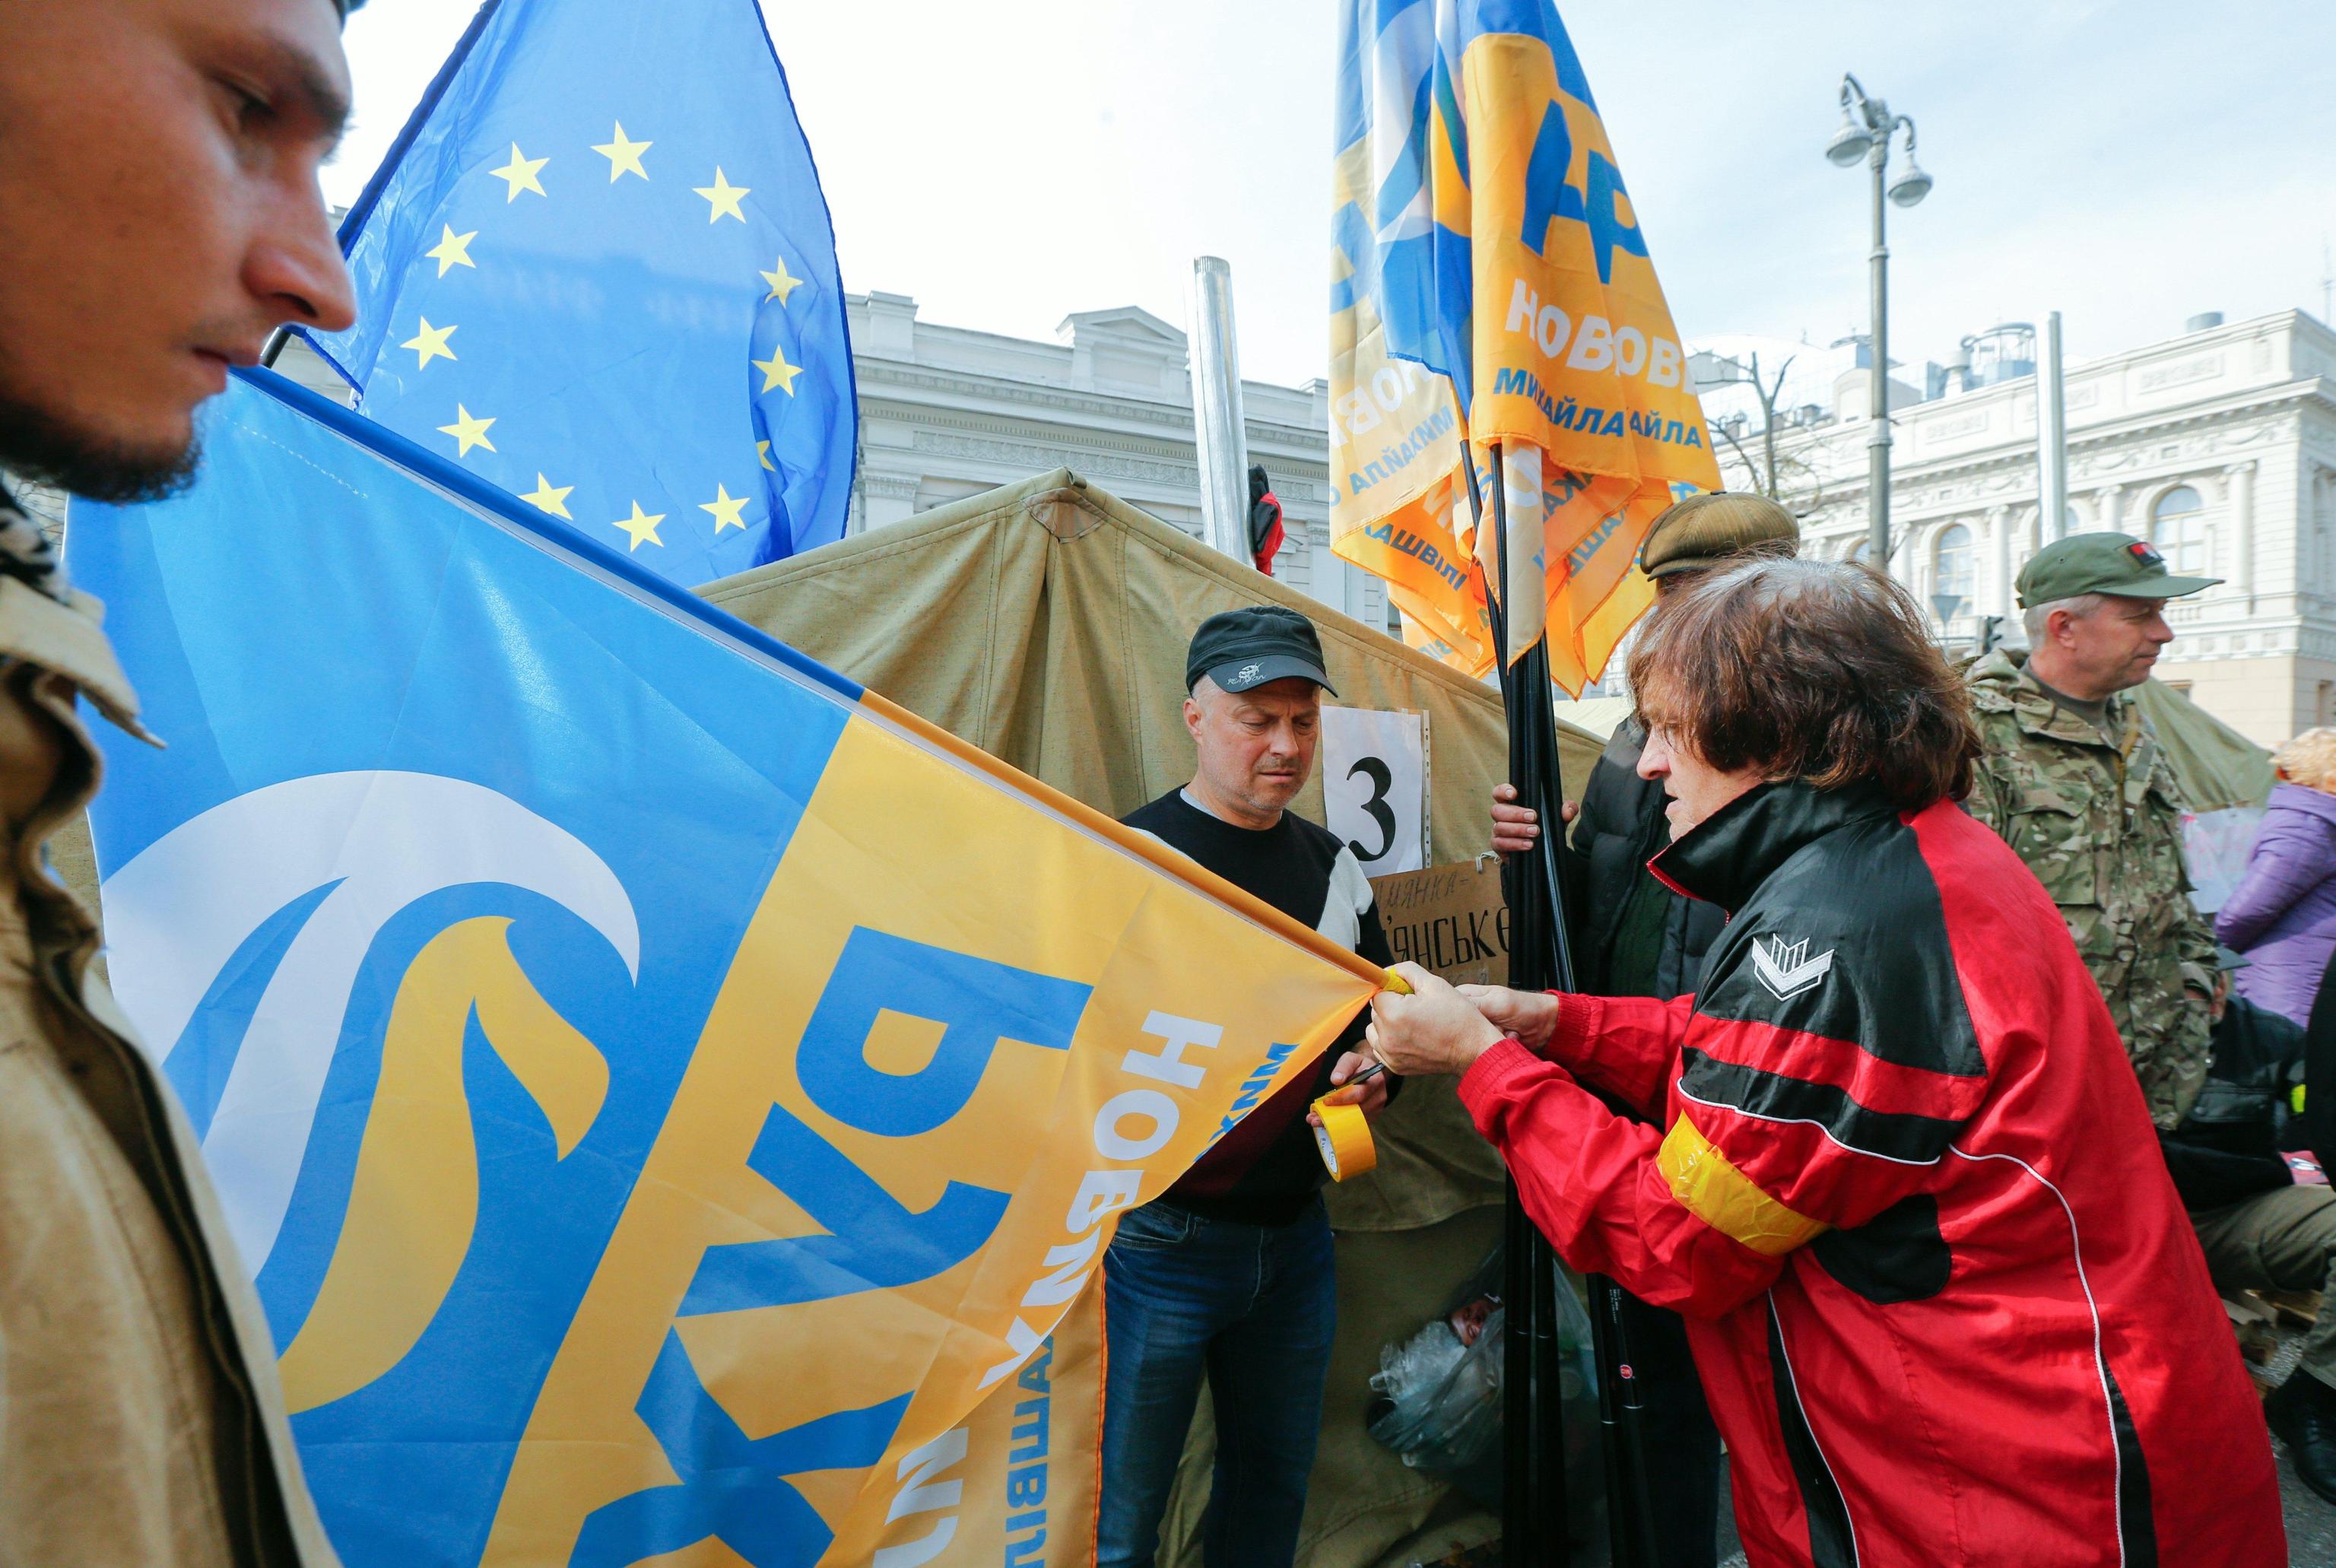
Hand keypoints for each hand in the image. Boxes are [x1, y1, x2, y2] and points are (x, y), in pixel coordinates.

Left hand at [1309, 1049, 1392, 1124]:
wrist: (1369, 1072)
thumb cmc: (1359, 1065)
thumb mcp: (1351, 1059)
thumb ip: (1344, 1067)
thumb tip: (1336, 1079)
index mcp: (1376, 1081)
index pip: (1358, 1094)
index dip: (1341, 1099)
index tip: (1326, 1100)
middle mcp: (1378, 1097)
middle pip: (1357, 1111)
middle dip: (1334, 1114)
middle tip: (1315, 1117)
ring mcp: (1376, 1109)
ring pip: (1354, 1120)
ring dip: (1334, 1122)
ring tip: (1316, 1120)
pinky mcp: (1371, 1116)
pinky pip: (1355, 1123)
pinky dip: (1339, 1123)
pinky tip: (1326, 1122)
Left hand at [1366, 962, 1506, 1077]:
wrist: (1473, 1050)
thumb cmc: (1459, 1019)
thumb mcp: (1434, 984)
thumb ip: (1407, 971)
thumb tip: (1390, 970)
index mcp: (1395, 1014)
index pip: (1379, 993)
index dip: (1394, 989)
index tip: (1406, 992)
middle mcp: (1388, 1036)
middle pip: (1376, 1011)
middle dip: (1391, 1005)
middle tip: (1416, 1007)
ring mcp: (1391, 1054)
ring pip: (1375, 1029)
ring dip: (1387, 1022)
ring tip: (1412, 1022)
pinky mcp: (1395, 1066)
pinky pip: (1380, 1047)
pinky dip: (1389, 1040)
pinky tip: (1409, 1036)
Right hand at [1454, 984, 1560, 1050]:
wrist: (1544, 1025)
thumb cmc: (1525, 1007)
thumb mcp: (1498, 1002)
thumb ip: (1474, 1004)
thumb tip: (1451, 1007)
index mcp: (1468, 996)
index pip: (1449, 1006)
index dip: (1458, 1016)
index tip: (1475, 1019)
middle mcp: (1471, 1012)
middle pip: (1461, 1027)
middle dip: (1481, 1029)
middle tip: (1497, 1023)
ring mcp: (1479, 1029)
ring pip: (1473, 1041)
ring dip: (1493, 1037)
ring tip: (1506, 1029)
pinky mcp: (1486, 1043)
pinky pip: (1484, 1049)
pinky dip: (1499, 1045)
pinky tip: (1509, 1036)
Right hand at [1490, 782, 1575, 857]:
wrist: (1543, 853)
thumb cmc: (1544, 829)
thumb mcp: (1557, 818)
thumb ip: (1566, 810)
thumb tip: (1567, 809)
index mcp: (1511, 804)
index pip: (1499, 793)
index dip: (1503, 791)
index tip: (1514, 794)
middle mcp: (1502, 817)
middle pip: (1497, 810)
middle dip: (1515, 813)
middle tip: (1533, 817)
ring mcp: (1498, 832)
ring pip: (1499, 827)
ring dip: (1518, 829)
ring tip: (1534, 832)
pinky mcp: (1499, 847)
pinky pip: (1500, 844)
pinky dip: (1515, 844)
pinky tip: (1528, 845)